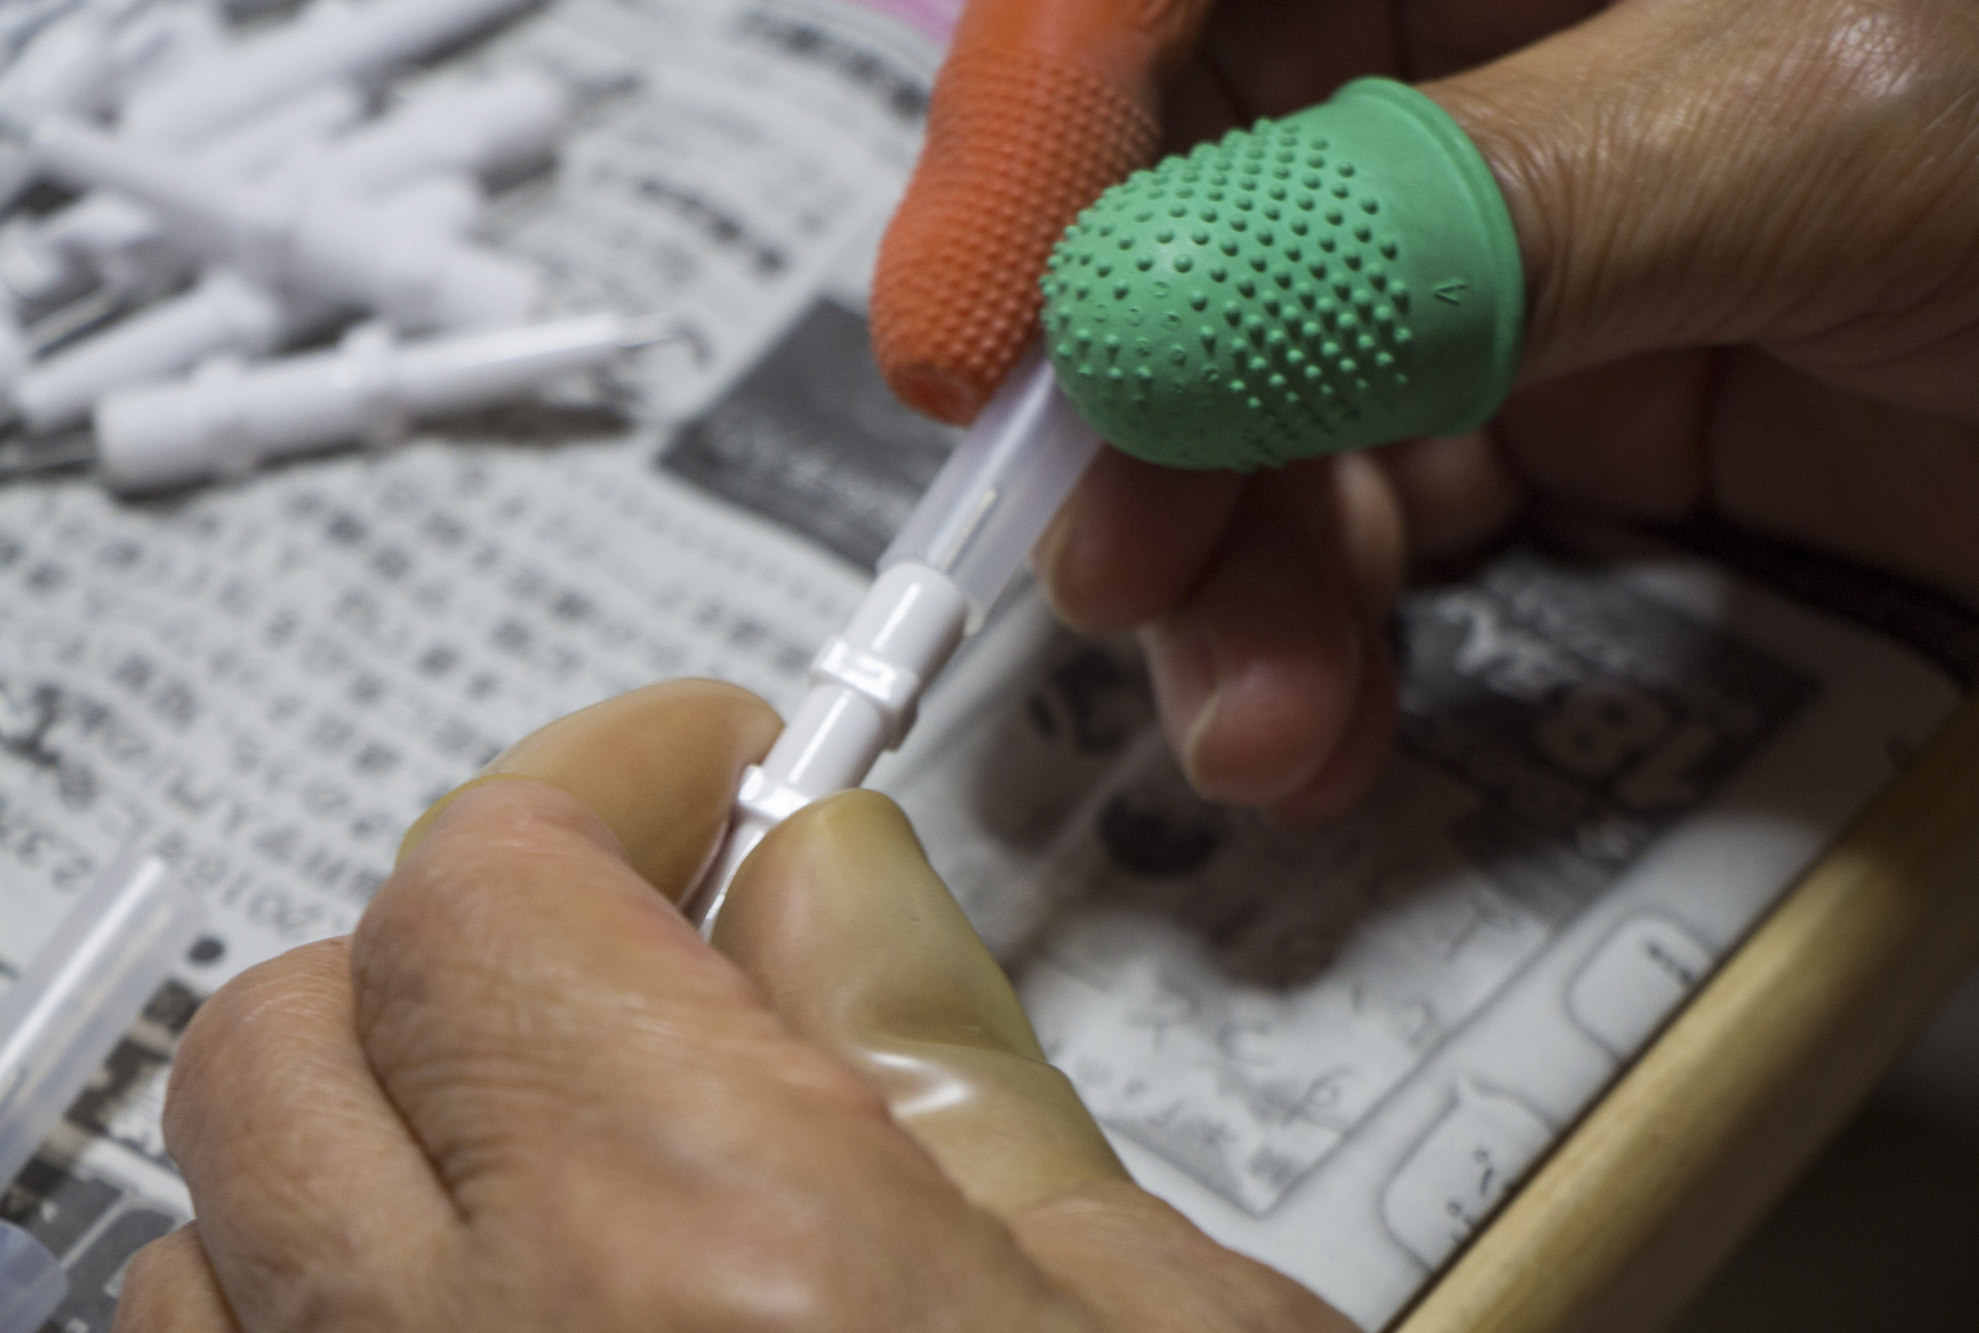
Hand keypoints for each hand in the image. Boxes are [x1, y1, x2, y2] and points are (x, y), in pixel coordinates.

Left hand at [114, 680, 1350, 1331]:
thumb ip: (956, 1072)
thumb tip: (830, 876)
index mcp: (713, 1258)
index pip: (493, 881)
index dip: (600, 778)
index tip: (699, 771)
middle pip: (298, 1025)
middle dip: (473, 944)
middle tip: (644, 961)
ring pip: (198, 1237)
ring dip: (363, 1151)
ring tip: (556, 1172)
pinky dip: (302, 1332)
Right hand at [873, 0, 1978, 821]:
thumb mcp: (1815, 123)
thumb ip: (1468, 223)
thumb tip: (1143, 322)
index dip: (1039, 137)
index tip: (972, 346)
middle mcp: (1475, 58)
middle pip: (1187, 217)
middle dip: (1147, 415)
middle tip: (1120, 574)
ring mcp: (1508, 249)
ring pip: (1265, 401)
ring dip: (1234, 577)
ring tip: (1264, 723)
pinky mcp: (1559, 411)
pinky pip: (1374, 519)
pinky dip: (1335, 632)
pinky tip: (1333, 720)